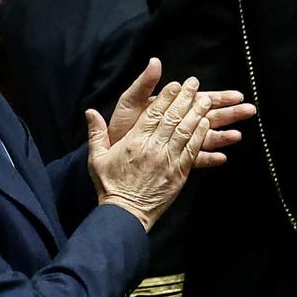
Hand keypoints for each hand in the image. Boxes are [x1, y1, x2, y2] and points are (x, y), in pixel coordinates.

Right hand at [86, 77, 213, 229]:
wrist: (125, 213)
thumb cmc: (110, 185)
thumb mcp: (97, 158)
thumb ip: (96, 133)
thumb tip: (90, 112)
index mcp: (134, 142)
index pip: (153, 113)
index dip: (165, 97)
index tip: (175, 84)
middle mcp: (153, 148)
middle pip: (172, 118)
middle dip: (185, 98)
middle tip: (195, 84)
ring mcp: (168, 160)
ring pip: (186, 131)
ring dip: (197, 114)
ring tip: (206, 99)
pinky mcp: (179, 174)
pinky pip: (193, 151)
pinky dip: (200, 136)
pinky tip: (206, 125)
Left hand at [108, 58, 252, 167]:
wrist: (111, 155)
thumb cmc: (121, 126)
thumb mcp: (130, 101)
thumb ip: (145, 84)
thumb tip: (155, 62)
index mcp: (174, 108)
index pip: (201, 100)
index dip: (219, 97)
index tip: (236, 95)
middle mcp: (180, 125)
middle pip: (210, 117)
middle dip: (230, 114)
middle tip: (249, 109)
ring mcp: (179, 142)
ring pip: (206, 137)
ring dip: (223, 135)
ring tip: (238, 135)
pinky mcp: (175, 160)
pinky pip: (195, 159)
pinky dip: (208, 158)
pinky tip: (222, 158)